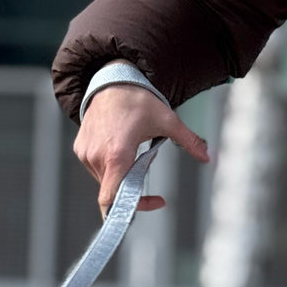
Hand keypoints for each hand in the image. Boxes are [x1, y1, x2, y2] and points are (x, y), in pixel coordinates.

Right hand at [73, 83, 208, 216]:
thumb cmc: (137, 100)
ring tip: (130, 150)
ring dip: (120, 174)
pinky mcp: (80, 149)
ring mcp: (86, 154)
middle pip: (114, 190)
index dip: (133, 206)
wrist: (111, 80)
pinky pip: (95, 168)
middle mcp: (97, 157)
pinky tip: (118, 146)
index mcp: (117, 155)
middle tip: (144, 164)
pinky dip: (109, 165)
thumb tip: (206, 157)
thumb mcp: (168, 120)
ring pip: (105, 180)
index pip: (112, 199)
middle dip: (132, 184)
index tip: (153, 201)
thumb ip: (188, 141)